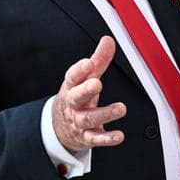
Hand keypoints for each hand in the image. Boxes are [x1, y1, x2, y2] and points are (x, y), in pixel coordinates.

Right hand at [51, 36, 125, 152]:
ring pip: (89, 118)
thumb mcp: (84, 78)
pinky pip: (96, 138)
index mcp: (71, 87)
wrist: (59, 126)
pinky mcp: (86, 137)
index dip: (79, 70)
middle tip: (97, 83)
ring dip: (105, 114)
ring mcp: (79, 121)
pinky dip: (107, 138)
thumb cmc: (76, 96)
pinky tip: (119, 136)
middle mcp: (74, 104)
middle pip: (77, 97)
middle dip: (86, 90)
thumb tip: (108, 40)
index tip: (88, 63)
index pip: (72, 77)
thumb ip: (98, 60)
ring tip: (120, 108)